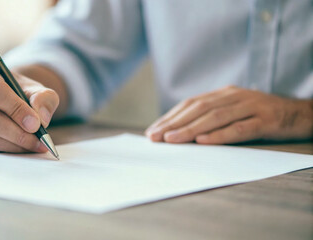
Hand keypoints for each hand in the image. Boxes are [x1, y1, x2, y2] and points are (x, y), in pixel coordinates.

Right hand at [0, 64, 58, 151]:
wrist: (6, 100)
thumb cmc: (19, 92)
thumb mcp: (36, 89)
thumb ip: (43, 98)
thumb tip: (41, 118)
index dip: (16, 109)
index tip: (35, 124)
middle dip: (18, 133)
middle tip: (39, 141)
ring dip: (14, 145)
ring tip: (34, 146)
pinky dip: (6, 150)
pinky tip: (21, 148)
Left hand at [145, 86, 312, 143]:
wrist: (301, 113)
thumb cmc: (260, 115)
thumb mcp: (235, 110)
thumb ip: (212, 116)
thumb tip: (179, 131)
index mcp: (224, 93)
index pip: (191, 103)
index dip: (170, 117)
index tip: (153, 131)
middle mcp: (235, 96)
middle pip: (199, 108)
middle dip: (174, 123)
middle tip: (156, 137)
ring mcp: (251, 106)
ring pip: (216, 117)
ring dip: (191, 129)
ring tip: (172, 140)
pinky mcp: (266, 120)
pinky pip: (240, 128)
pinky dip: (220, 134)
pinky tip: (204, 141)